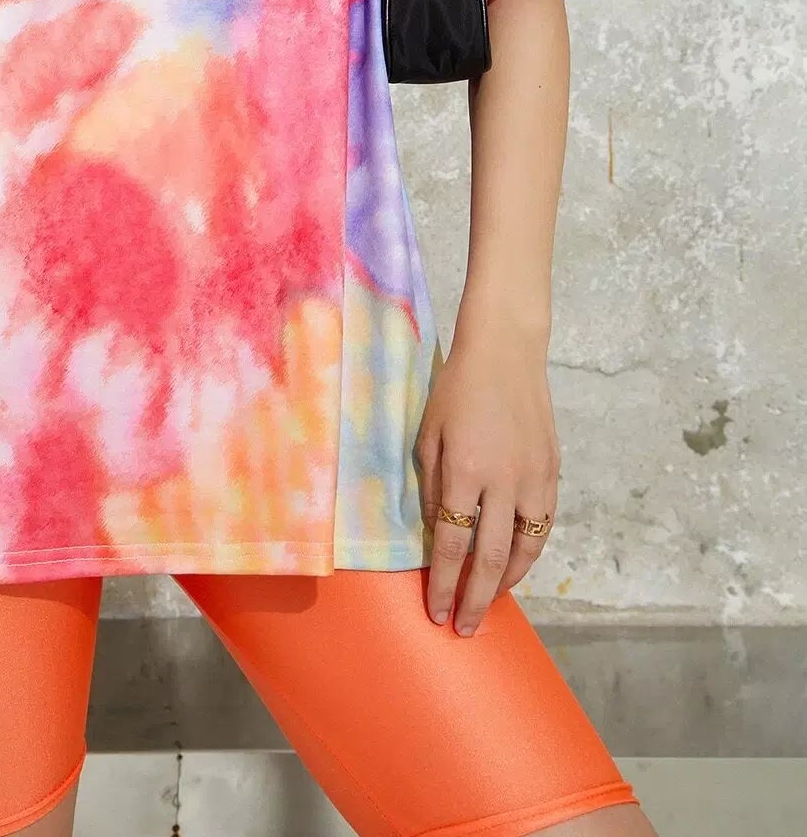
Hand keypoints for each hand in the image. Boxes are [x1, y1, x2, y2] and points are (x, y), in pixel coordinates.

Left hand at [414, 322, 560, 633]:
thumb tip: (434, 534)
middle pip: (491, 559)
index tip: (436, 612)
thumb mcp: (428, 434)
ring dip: (506, 583)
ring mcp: (533, 479)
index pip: (453, 544)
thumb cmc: (456, 389)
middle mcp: (504, 482)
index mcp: (465, 471)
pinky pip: (542, 526)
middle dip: (475, 599)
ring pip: (526, 549)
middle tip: (464, 628)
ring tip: (488, 601)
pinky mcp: (552, 473)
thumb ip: (430, 486)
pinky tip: (515, 565)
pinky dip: (530, 553)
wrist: (505, 353)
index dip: (444, 584)